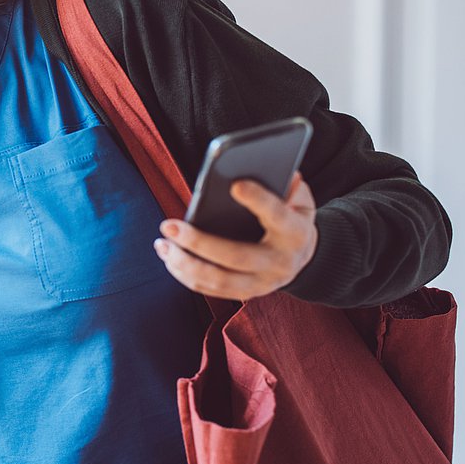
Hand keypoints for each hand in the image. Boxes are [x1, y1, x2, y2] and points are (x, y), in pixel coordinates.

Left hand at [154, 172, 317, 300]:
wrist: (303, 258)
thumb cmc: (292, 219)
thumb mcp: (300, 201)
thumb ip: (290, 186)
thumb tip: (276, 170)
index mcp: (295, 234)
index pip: (277, 216)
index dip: (258, 201)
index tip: (235, 185)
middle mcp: (280, 263)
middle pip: (236, 256)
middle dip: (198, 242)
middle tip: (168, 226)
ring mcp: (262, 283)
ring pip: (219, 280)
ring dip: (184, 263)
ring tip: (162, 244)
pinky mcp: (246, 293)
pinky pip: (212, 290)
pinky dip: (186, 276)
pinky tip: (169, 259)